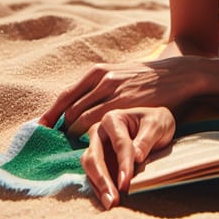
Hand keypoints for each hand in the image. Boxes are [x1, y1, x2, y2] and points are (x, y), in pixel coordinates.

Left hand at [39, 56, 202, 135]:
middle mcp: (102, 80)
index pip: (65, 96)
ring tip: (75, 147)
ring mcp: (113, 93)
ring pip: (80, 121)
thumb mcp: (118, 73)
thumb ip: (99, 85)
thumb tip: (77, 102)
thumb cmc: (146, 77)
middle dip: (62, 130)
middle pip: (70, 111)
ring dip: (74, 136)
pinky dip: (90, 136)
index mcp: (97, 71)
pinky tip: (93, 143)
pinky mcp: (126, 106)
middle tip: (61, 144)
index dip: (51, 115)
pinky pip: (98, 125)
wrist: (176, 74)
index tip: (42, 128)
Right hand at [82, 107, 175, 209]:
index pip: (119, 143)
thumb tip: (136, 157)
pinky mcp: (99, 161)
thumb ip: (146, 140)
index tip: (126, 182)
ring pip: (90, 168)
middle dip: (102, 178)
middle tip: (113, 198)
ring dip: (99, 186)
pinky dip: (100, 188)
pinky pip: (94, 176)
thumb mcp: (157, 125)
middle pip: (95, 156)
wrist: (155, 126)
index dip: (123, 163)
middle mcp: (100, 132)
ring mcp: (97, 147)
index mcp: (113, 118)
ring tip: (111, 202)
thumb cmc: (155, 122)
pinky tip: (109, 199)